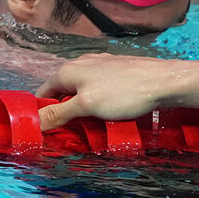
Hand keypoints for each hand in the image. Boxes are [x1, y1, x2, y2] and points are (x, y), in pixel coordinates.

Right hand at [36, 53, 184, 129]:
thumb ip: (58, 114)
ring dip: (84, 110)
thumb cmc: (124, 93)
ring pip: (83, 91)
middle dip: (65, 113)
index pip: (43, 94)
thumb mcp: (86, 106)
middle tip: (73, 133)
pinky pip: (100, 89)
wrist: (165, 81)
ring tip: (94, 125)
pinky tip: (111, 113)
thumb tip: (33, 122)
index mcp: (67, 70)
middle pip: (63, 93)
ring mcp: (101, 65)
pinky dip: (100, 103)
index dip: (43, 114)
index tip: (49, 133)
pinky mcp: (118, 70)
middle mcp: (82, 63)